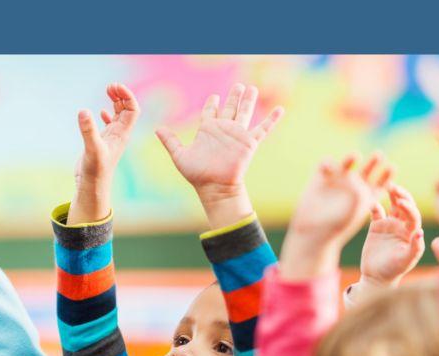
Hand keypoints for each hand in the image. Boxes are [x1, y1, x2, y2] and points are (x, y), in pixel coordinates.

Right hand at [69, 82, 139, 224]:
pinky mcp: (102, 143)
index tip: (114, 86)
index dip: (127, 96)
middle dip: (121, 95)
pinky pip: (110, 125)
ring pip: (119, 115)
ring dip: (116, 102)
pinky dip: (108, 114)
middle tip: (110, 86)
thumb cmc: (95, 171)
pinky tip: (102, 111)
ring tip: (108, 90)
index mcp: (122, 134)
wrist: (92, 187)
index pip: (132, 110)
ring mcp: (111, 139)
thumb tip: (83, 111)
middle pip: (127, 109)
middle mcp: (119, 135)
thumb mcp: (92, 149)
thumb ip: (88, 130)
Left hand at [156, 83, 282, 228]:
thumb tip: (156, 128)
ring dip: (249, 100)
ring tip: (252, 88)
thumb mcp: (180, 156)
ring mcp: (237, 135)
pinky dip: (273, 119)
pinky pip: (264, 129)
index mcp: (208, 130)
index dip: (213, 103)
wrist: (215, 187)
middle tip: (238, 85)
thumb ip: (170, 141)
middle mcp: (224, 130)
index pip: (211, 111)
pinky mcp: (249, 143)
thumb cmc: (197, 175)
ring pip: (245, 112)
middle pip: (230, 108)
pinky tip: (281, 109)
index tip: (214, 97)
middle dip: (234, 96)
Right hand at [279, 152, 393, 279]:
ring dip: (351, 158)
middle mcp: (353, 187)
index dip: (387, 175)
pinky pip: (325, 165)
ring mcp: (337, 181)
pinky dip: (327, 164)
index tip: (391, 169)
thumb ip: (359, 191)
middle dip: (373, 162)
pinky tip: (328, 167)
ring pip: (347, 163)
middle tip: (379, 156)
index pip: (382, 182)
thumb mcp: (355, 208)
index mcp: (367, 197)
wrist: (312, 233)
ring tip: (355, 157)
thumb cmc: (337, 225)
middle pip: (367, 169)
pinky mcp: (320, 178)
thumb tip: (353, 177)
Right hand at [359, 183, 424, 287]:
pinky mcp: (376, 227)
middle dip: (401, 196)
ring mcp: (390, 225)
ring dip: (391, 195)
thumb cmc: (393, 271)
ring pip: (392, 205)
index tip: (401, 202)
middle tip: (395, 187)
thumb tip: (420, 233)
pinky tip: (371, 202)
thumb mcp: (405, 261)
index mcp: (412, 233)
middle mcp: (402, 226)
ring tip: (388, 185)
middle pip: (405, 206)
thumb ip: (414, 248)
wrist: (376, 277)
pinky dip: (373, 206)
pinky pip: (376, 212)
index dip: (409, 208)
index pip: (413, 216)